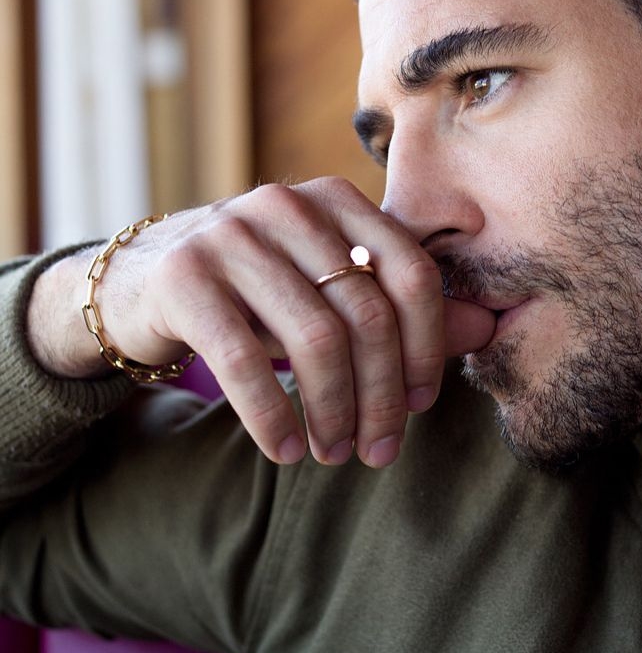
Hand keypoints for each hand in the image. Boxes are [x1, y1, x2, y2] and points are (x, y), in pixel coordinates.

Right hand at [28, 180, 496, 467]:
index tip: (422, 404)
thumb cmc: (258, 289)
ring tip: (335, 453)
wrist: (142, 279)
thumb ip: (403, 305)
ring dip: (334, 410)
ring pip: (315, 337)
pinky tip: (287, 449)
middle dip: (382, 393)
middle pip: (367, 312)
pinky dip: (273, 415)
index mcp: (336, 199)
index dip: (428, 345)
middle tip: (379, 450)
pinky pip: (245, 359)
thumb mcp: (330, 291)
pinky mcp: (185, 276)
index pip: (410, 272)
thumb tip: (487, 328)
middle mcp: (288, 204)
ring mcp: (232, 234)